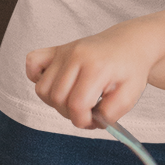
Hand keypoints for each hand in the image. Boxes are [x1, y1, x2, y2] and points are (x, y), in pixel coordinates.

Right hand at [26, 22, 156, 128]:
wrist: (130, 42)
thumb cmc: (131, 69)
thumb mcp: (131, 94)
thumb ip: (112, 113)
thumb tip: (92, 121)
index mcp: (96, 67)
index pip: (77, 105)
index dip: (83, 121)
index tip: (94, 121)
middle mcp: (76, 56)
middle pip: (57, 99)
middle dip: (71, 114)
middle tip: (87, 112)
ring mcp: (64, 51)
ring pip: (42, 88)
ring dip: (55, 102)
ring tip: (74, 100)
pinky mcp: (56, 49)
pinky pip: (32, 63)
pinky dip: (37, 77)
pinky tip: (56, 84)